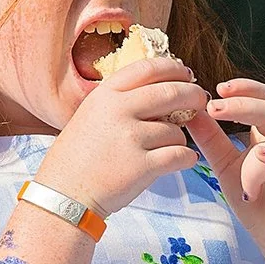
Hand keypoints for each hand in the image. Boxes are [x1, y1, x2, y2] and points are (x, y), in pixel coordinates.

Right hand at [39, 57, 206, 215]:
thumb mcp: (91, 115)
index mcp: (105, 95)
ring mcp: (130, 138)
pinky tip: (182, 160)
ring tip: (166, 148)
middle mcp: (118, 111)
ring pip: (177, 130)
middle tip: (200, 101)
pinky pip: (180, 155)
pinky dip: (186, 158)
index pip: (148, 68)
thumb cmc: (78, 157)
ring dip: (179, 139)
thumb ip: (121, 101)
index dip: (173, 68)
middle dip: (192, 95)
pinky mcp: (142, 166)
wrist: (64, 195)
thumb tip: (162, 89)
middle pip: (171, 92)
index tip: (185, 74)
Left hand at [186, 78, 264, 263]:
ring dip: (251, 151)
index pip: (261, 98)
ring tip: (239, 174)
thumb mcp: (227, 169)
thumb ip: (212, 141)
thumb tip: (192, 114)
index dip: (242, 89)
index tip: (216, 89)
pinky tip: (261, 159)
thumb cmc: (262, 208)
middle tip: (213, 107)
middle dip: (240, 103)